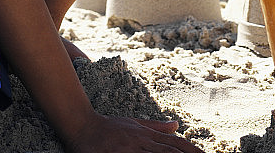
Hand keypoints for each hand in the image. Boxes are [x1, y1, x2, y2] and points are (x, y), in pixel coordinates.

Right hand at [65, 114, 202, 152]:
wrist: (82, 126)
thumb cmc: (109, 127)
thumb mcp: (134, 124)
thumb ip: (156, 127)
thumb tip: (178, 125)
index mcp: (146, 134)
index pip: (175, 144)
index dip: (192, 151)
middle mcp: (141, 142)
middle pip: (169, 152)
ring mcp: (130, 150)